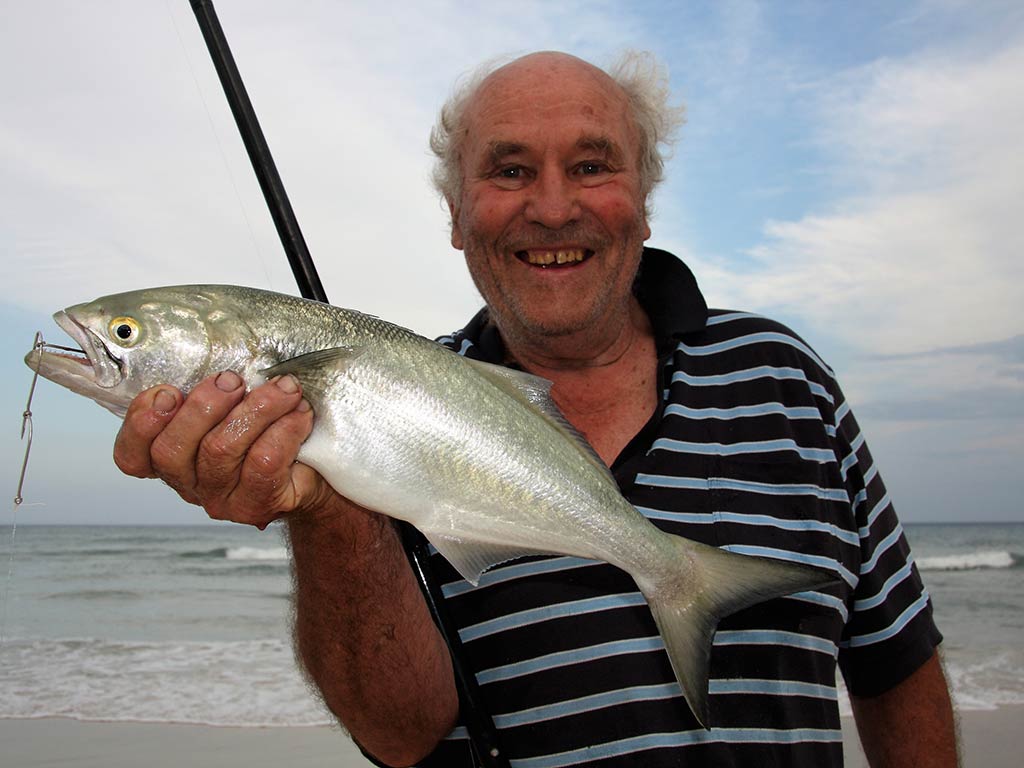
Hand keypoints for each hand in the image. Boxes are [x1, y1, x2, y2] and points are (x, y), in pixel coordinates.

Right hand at [113, 371, 331, 526]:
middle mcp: (190, 483)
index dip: (141, 424)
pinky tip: (299, 413)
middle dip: (203, 406)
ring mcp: (221, 499)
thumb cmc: (270, 427)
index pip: (132, 456)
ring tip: (285, 388)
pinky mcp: (257, 505)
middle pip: (172, 451)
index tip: (168, 391)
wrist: (319, 470)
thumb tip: (212, 351)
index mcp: (172, 458)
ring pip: (221, 450)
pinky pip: (263, 462)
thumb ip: (210, 388)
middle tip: (233, 380)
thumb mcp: (234, 403)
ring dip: (256, 408)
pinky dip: (284, 429)